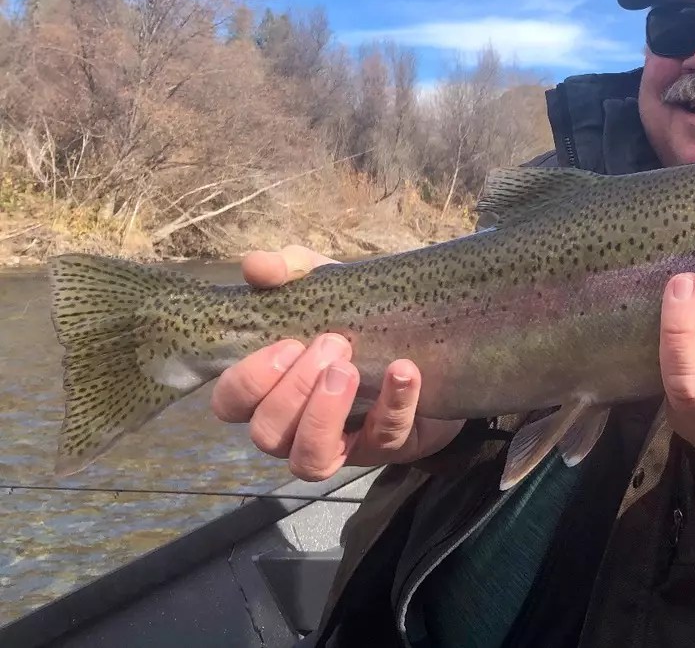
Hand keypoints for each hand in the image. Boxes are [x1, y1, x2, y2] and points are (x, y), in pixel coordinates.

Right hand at [210, 244, 464, 479]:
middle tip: (332, 344)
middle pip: (266, 434)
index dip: (248, 382)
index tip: (288, 343)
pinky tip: (404, 370)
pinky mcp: (388, 446)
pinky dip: (394, 403)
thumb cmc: (359, 318)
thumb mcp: (326, 287)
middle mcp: (296, 427)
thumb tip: (257, 266)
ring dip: (324, 414)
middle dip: (294, 390)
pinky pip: (385, 439)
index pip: (230, 404)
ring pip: (309, 461)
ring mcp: (341, 444)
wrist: (432, 337)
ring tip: (349, 369)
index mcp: (271, 390)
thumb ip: (290, 270)